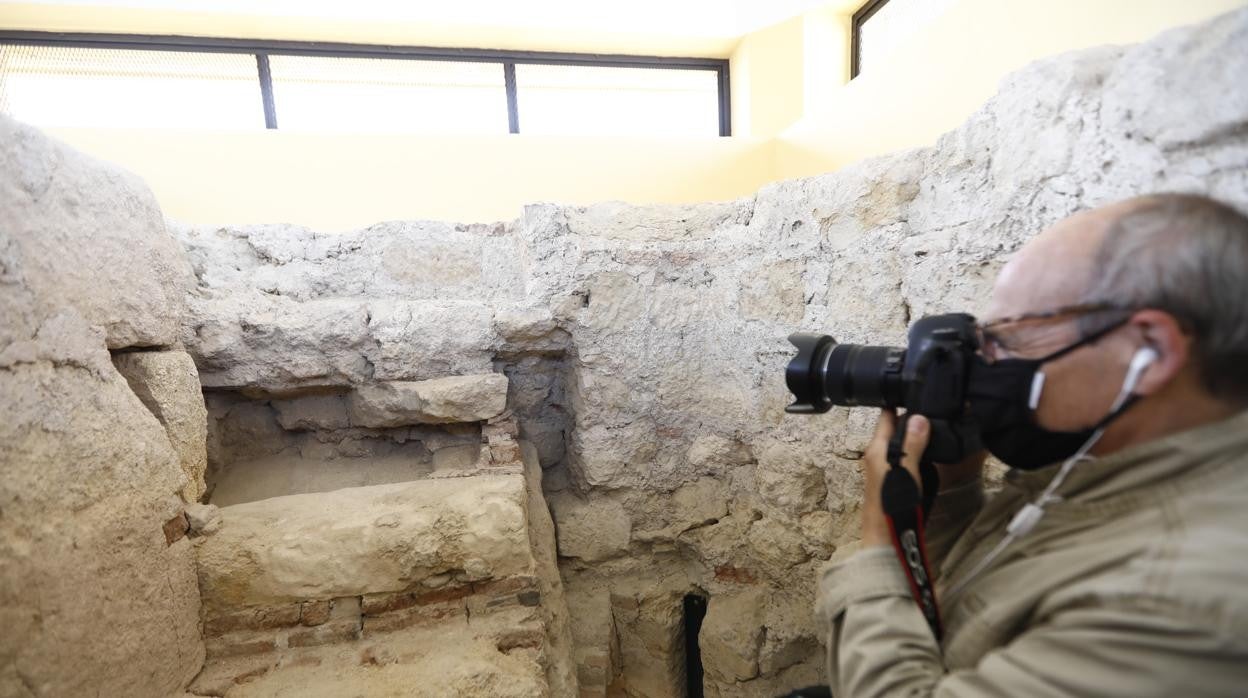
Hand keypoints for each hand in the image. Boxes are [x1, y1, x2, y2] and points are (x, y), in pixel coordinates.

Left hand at [860, 410, 928, 547]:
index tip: (915, 384)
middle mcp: (878, 456)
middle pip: (894, 428)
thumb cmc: (893, 505)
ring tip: (938, 419)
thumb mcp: (905, 471)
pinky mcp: (896, 480)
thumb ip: (912, 444)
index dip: (897, 400)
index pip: (886, 416)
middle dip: (911, 415)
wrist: (888, 538)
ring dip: (916, 433)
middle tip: (934, 400)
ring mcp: (887, 469)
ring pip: (902, 443)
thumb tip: (918, 417)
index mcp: (876, 449)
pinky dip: (919, 449)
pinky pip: (907, 457)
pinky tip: (933, 449)